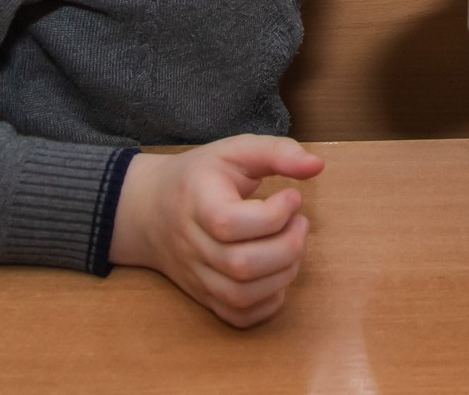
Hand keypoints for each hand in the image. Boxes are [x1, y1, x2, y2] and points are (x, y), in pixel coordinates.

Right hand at [109, 136, 324, 328]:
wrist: (151, 209)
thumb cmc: (201, 177)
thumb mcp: (236, 151)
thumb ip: (277, 152)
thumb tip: (317, 165)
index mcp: (196, 203)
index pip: (230, 223)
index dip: (273, 214)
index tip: (291, 196)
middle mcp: (192, 246)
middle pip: (241, 265)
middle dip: (287, 246)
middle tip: (299, 223)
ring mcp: (196, 277)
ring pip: (241, 295)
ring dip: (283, 273)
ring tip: (292, 245)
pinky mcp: (205, 296)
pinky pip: (238, 316)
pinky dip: (269, 302)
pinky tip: (278, 272)